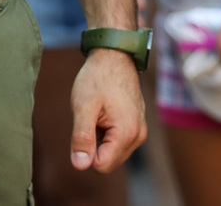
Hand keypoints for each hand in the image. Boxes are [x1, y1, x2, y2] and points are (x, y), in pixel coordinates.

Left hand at [70, 43, 145, 172]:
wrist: (114, 55)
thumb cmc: (98, 77)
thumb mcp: (83, 106)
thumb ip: (82, 138)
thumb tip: (80, 166)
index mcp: (127, 133)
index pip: (101, 166)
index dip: (85, 151)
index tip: (84, 126)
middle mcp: (138, 136)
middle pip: (107, 162)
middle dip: (93, 146)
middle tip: (90, 118)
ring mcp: (139, 131)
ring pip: (112, 153)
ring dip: (99, 139)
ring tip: (97, 114)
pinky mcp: (137, 126)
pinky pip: (117, 143)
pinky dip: (106, 133)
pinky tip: (104, 113)